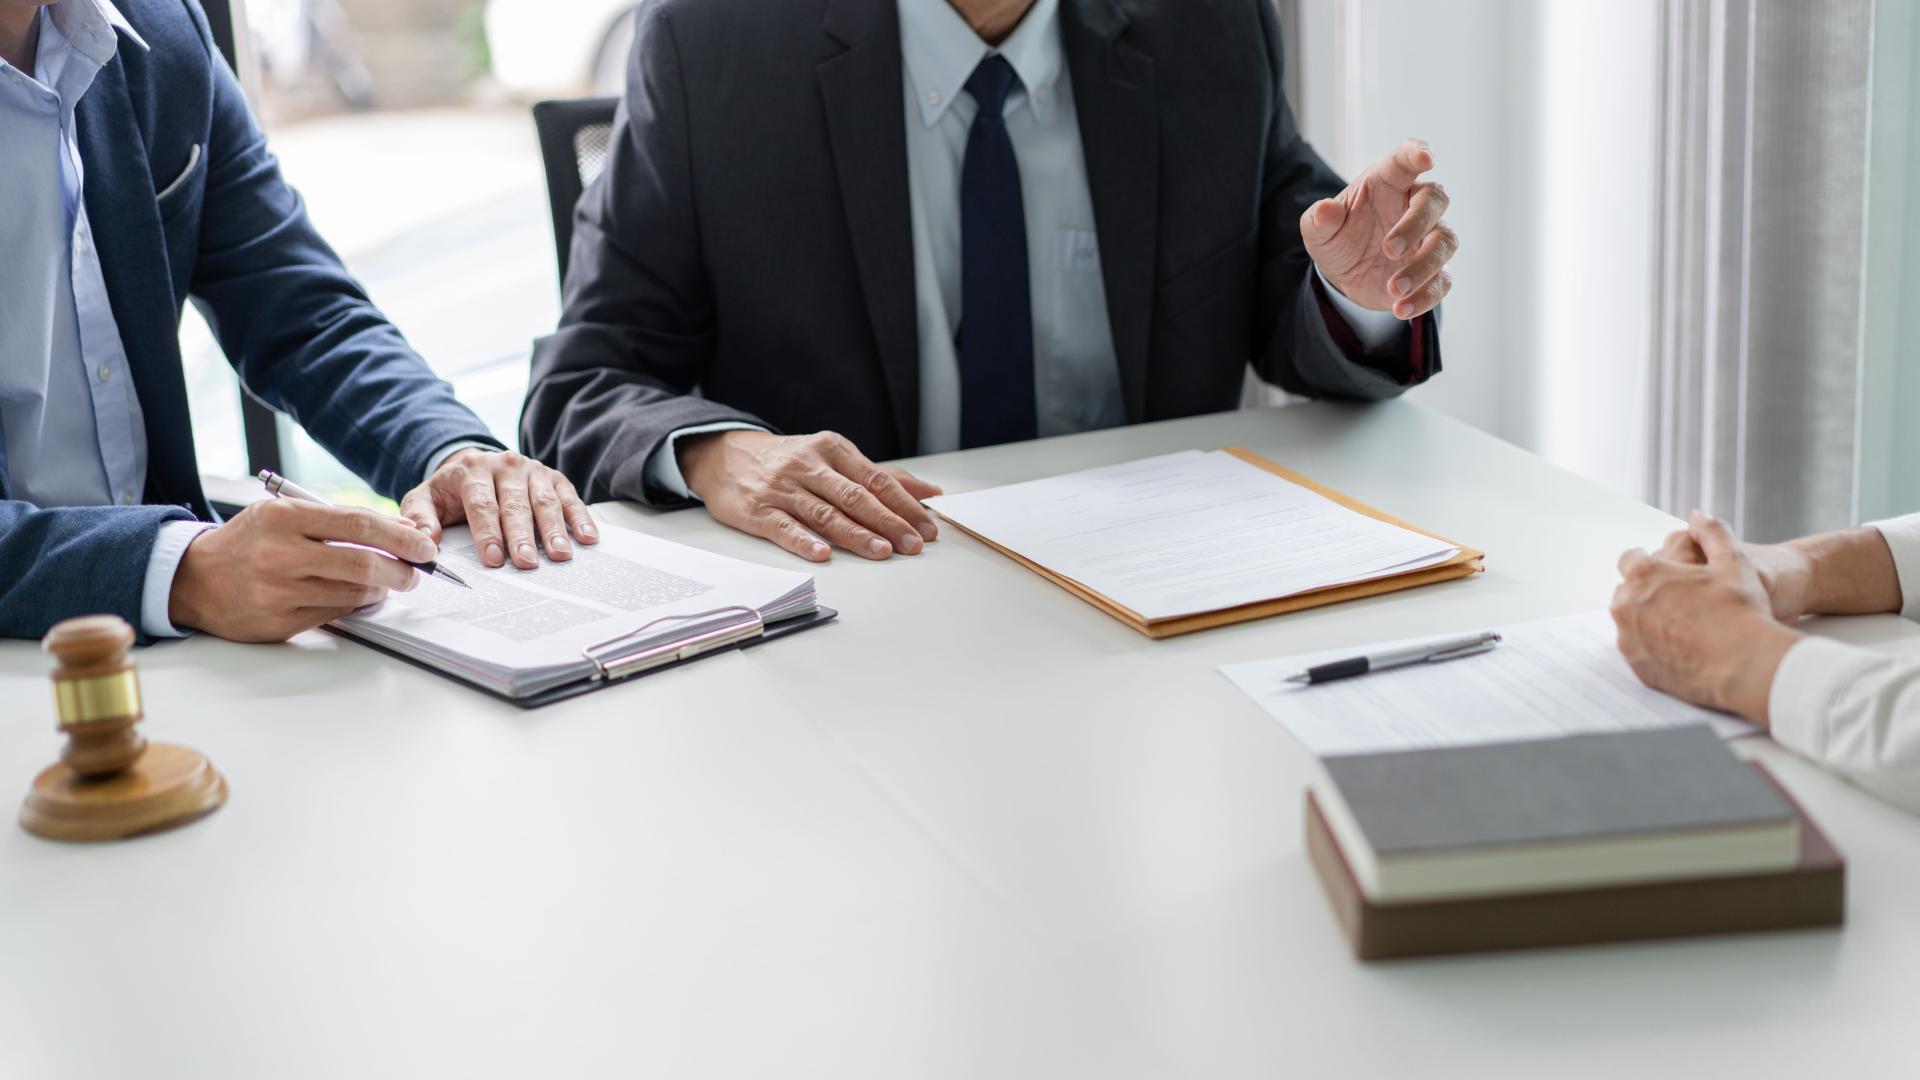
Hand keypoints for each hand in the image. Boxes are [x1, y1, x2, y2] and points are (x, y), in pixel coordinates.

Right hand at [168, 500, 435, 642]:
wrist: (193, 579)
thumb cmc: (247, 542)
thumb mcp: (285, 515)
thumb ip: (339, 521)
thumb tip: (401, 529)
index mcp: (283, 518)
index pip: (358, 524)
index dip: (400, 537)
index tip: (424, 545)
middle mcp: (279, 555)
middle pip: (362, 563)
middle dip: (401, 570)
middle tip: (416, 572)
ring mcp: (277, 592)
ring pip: (352, 593)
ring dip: (380, 590)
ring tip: (387, 582)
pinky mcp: (278, 623)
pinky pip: (334, 614)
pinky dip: (355, 605)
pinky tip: (358, 597)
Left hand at [400, 449, 596, 569]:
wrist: (474, 466)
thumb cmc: (451, 491)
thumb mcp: (425, 499)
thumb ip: (419, 517)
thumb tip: (424, 541)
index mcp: (472, 470)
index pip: (481, 504)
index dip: (488, 533)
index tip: (494, 558)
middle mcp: (505, 465)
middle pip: (515, 504)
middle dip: (522, 535)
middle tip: (527, 562)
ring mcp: (533, 470)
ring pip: (545, 501)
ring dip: (554, 530)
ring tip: (559, 554)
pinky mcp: (554, 478)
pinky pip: (569, 498)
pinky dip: (580, 518)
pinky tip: (587, 537)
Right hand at [678, 430, 942, 561]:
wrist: (724, 455)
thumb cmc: (788, 461)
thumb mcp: (833, 457)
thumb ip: (881, 476)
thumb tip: (930, 493)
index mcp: (832, 449)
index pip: (876, 479)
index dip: (904, 505)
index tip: (927, 527)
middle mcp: (808, 465)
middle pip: (854, 496)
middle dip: (888, 522)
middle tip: (913, 544)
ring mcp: (781, 488)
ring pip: (825, 513)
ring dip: (855, 534)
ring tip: (881, 551)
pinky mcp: (757, 510)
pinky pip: (784, 527)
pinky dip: (804, 540)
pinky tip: (822, 554)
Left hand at [1301, 138, 1456, 319]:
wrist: (1345, 274)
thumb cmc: (1338, 236)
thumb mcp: (1318, 231)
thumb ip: (1319, 219)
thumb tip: (1325, 211)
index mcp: (1389, 181)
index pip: (1406, 158)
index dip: (1418, 153)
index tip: (1425, 158)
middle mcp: (1414, 204)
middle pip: (1435, 200)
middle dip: (1416, 223)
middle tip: (1389, 249)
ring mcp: (1428, 237)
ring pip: (1445, 241)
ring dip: (1423, 266)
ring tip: (1394, 288)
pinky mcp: (1433, 270)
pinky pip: (1442, 280)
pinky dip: (1426, 296)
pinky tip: (1402, 309)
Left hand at [1611, 511, 1801, 724]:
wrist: (1746, 663)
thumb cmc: (1740, 609)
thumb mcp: (1734, 560)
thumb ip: (1712, 531)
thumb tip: (1698, 515)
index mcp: (1643, 574)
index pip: (1631, 560)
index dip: (1651, 564)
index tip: (1668, 573)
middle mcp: (1626, 605)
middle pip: (1628, 592)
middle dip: (1647, 592)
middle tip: (1680, 600)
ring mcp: (1628, 639)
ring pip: (1630, 622)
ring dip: (1648, 619)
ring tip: (1683, 624)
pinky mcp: (1638, 667)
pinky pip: (1639, 651)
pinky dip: (1653, 647)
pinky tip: (1681, 646)